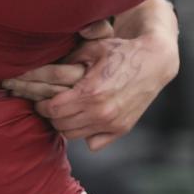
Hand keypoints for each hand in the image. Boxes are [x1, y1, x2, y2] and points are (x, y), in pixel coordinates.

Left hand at [2, 9, 178, 150]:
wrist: (154, 61)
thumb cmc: (121, 52)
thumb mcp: (91, 50)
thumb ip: (67, 62)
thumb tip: (44, 72)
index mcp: (90, 93)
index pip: (54, 109)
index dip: (42, 105)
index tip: (40, 99)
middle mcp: (101, 113)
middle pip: (61, 124)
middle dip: (51, 115)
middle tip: (50, 105)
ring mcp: (112, 124)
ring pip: (74, 136)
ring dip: (66, 124)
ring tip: (65, 111)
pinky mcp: (122, 129)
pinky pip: (94, 143)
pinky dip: (85, 134)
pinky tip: (83, 119)